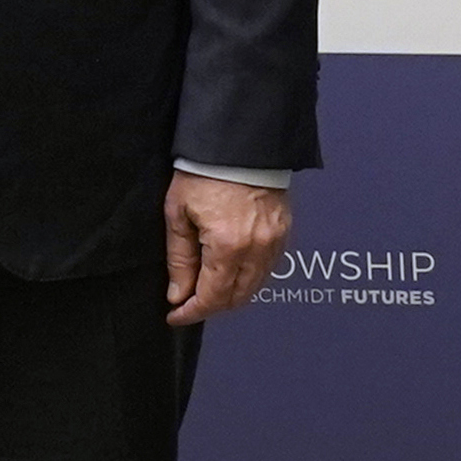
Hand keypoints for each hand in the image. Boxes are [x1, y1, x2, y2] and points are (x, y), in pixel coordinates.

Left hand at [164, 173, 290, 327]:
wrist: (239, 144)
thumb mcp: (178, 215)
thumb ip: (180, 260)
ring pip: (256, 286)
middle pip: (237, 297)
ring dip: (232, 295)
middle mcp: (257, 249)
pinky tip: (232, 271)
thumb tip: (178, 295)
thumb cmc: (203, 174)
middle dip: (212, 307)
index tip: (176, 316)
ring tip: (209, 289)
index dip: (192, 312)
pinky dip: (250, 278)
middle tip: (189, 304)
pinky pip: (269, 267)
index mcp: (228, 246)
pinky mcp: (285, 231)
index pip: (212, 297)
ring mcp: (276, 241)